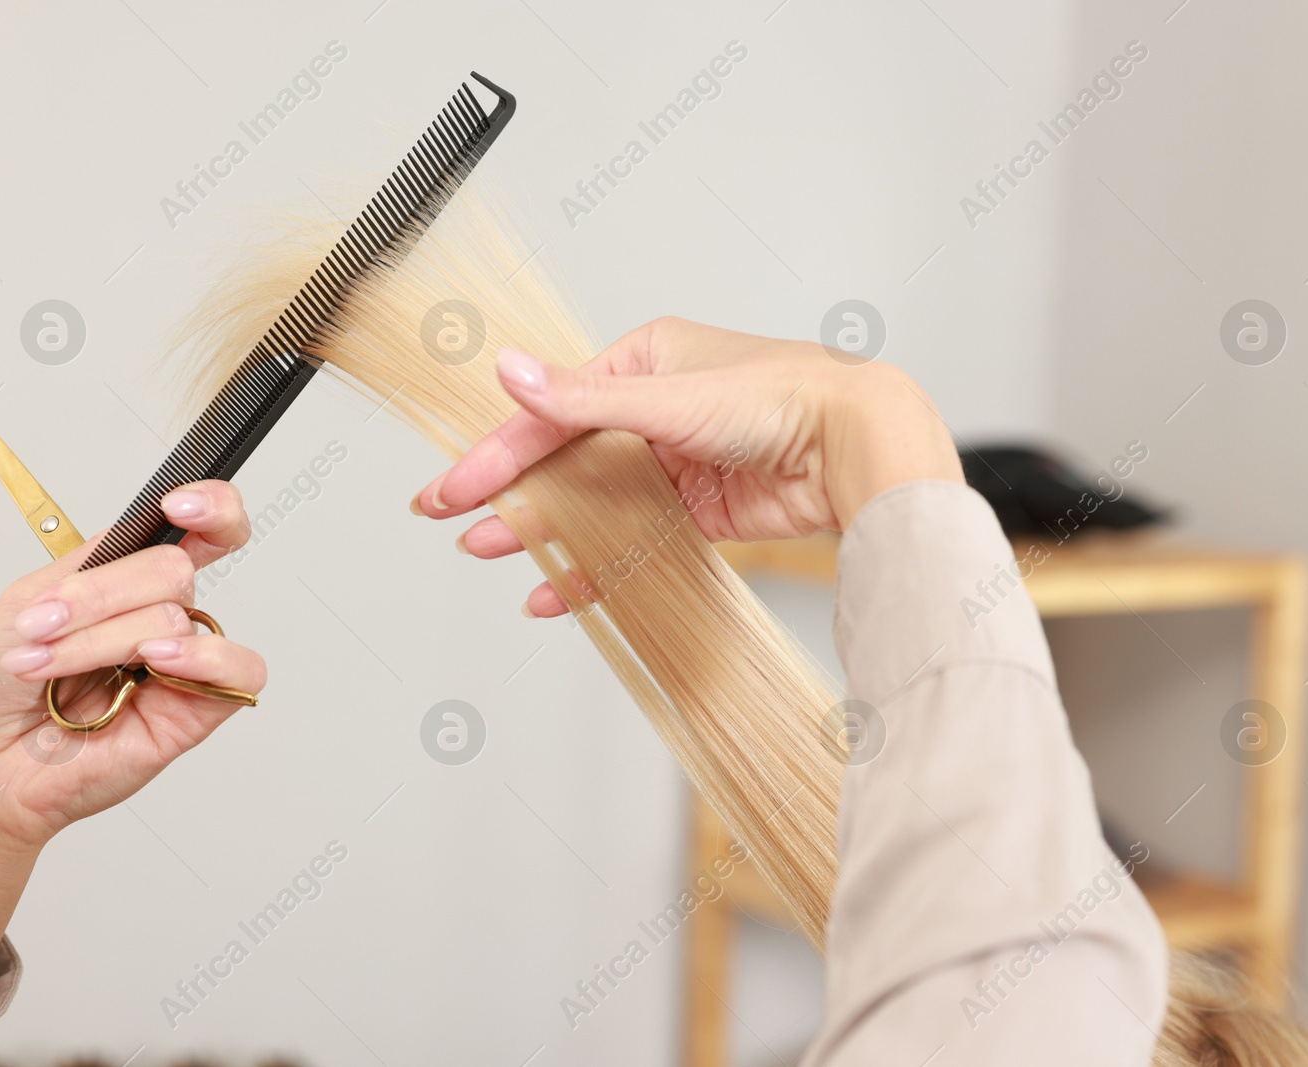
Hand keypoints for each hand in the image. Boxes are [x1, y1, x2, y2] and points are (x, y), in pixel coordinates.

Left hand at [0, 480, 263, 998]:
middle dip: (99, 598)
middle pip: (172, 569)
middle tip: (44, 628)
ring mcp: (182, 662)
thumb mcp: (27, 603)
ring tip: (53, 667)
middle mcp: (162, 616)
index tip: (178, 504)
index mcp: (130, 580)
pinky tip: (155, 661)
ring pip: (177, 616)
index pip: (202, 528)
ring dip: (105, 639)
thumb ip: (95, 572)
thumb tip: (157, 559)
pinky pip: (238, 668)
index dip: (210, 506)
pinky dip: (202, 656)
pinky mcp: (198, 709)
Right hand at [410, 317, 963, 616]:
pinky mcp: (698, 511)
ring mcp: (673, 462)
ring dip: (543, 530)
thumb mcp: (669, 397)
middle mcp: (653, 410)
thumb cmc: (782, 397)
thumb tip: (508, 371)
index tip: (450, 488)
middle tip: (451, 521)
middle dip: (508, 492)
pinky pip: (632, 540)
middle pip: (563, 459)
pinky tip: (558, 589)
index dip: (495, 452)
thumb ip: (582, 401)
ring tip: (490, 553)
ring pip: (592, 502)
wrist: (856, 446)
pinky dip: (595, 565)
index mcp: (642, 363)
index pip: (550, 412)